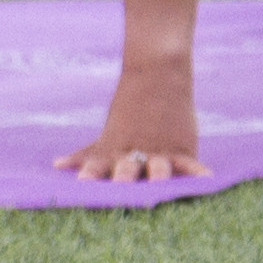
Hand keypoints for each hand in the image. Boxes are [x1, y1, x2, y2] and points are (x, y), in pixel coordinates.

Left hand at [61, 62, 198, 180]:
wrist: (158, 74)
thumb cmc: (129, 111)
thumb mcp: (108, 135)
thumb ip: (85, 155)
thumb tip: (57, 166)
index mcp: (112, 151)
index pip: (97, 164)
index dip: (91, 173)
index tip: (82, 184)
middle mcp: (134, 153)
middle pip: (126, 167)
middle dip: (123, 178)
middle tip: (119, 187)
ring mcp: (159, 150)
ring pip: (157, 166)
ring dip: (156, 174)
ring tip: (157, 183)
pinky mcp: (182, 147)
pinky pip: (190, 163)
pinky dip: (197, 171)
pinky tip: (206, 179)